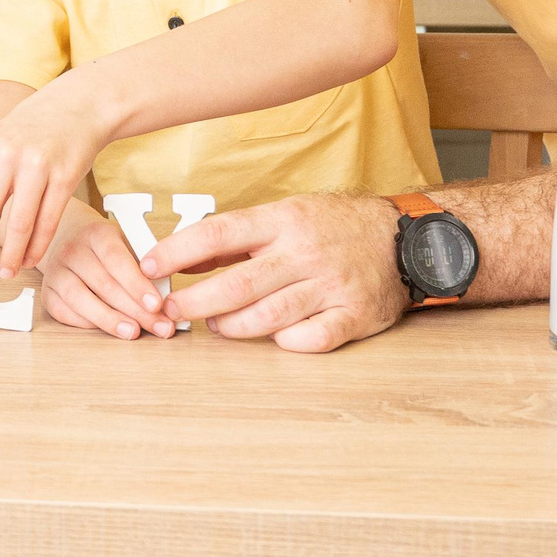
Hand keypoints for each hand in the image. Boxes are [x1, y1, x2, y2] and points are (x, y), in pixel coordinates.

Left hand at [0, 79, 108, 277]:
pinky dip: (37, 247)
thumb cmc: (33, 128)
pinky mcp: (64, 177)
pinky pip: (47, 223)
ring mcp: (36, 166)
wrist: (77, 105)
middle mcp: (4, 156)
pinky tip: (32, 257)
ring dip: (11, 257)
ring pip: (17, 226)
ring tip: (8, 270)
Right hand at [38, 206, 175, 340]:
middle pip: (104, 284)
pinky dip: (87, 324)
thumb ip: (144, 268)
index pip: (117, 260)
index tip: (156, 304)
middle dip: (135, 310)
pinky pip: (64, 312)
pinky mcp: (47, 291)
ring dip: (110, 320)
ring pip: (81, 299)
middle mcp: (72, 250)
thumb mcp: (127, 245)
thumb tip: (167, 299)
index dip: (137, 284)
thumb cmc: (107, 249)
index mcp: (96, 233)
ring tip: (133, 333)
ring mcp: (56, 270)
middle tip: (158, 326)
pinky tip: (107, 329)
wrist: (70, 240)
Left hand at [145, 193, 405, 351]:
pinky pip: (310, 339)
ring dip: (232, 326)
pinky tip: (271, 337)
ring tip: (215, 324)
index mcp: (284, 219)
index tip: (148, 266)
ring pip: (268, 317)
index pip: (218, 233)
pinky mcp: (353, 316)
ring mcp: (331, 285)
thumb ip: (237, 236)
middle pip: (237, 284)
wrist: (408, 240)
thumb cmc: (336, 226)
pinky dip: (284, 342)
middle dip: (194, 302)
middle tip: (169, 310)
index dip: (176, 252)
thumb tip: (181, 256)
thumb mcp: (286, 214)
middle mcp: (305, 252)